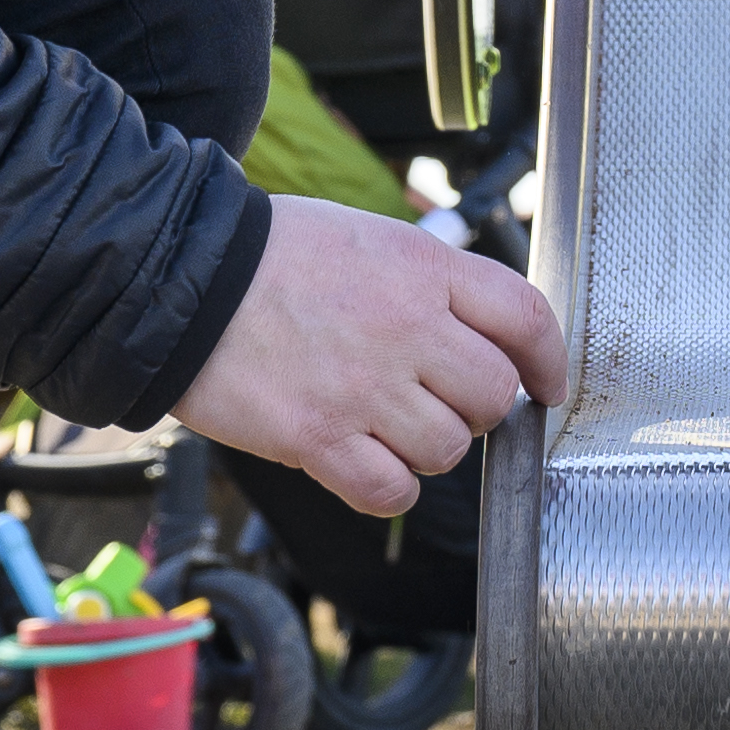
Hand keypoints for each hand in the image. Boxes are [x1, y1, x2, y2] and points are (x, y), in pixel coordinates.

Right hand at [170, 197, 571, 516]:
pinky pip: (392, 491)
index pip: (526, 318)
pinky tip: (365, 462)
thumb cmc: (271, 256)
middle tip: (440, 402)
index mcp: (425, 269)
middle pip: (493, 396)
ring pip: (447, 450)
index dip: (548, 360)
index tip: (545, 384)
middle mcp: (407, 328)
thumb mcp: (370, 238)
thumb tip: (480, 331)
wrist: (181, 280)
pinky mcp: (319, 438)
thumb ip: (430, 282)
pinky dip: (389, 487)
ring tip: (386, 425)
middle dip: (477, 409)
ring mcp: (365, 387)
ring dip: (426, 447)